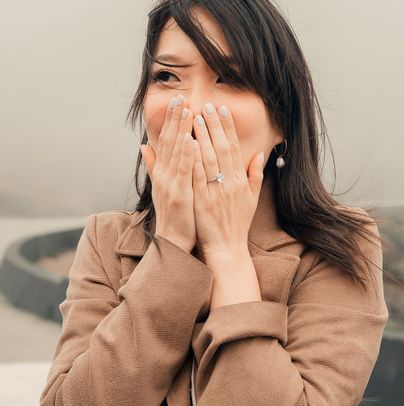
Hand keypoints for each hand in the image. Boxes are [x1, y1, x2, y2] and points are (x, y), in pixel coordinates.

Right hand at [141, 95, 195, 253]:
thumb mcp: (162, 188)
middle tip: (180, 97)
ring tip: (187, 110)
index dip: (171, 121)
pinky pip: (185, 172)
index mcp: (163, 172)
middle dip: (175, 119)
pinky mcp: (180, 195)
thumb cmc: (174, 215)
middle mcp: (165, 175)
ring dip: (181, 131)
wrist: (173, 241)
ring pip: (177, 153)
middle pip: (170, 142)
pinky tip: (192, 140)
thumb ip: (154, 166)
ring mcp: (171, 184)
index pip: (167, 142)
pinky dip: (187, 155)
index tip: (177, 102)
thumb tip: (144, 145)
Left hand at [191, 102, 265, 259]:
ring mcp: (216, 191)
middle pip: (221, 148)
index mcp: (241, 181)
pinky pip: (197, 175)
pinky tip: (187, 143)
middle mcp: (230, 183)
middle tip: (207, 105)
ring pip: (209, 158)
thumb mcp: (252, 199)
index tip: (222, 111)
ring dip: (202, 136)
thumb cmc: (238, 223)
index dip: (228, 128)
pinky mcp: (202, 200)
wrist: (228, 247)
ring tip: (195, 117)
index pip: (234, 148)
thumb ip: (255, 175)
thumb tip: (259, 155)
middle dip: (214, 125)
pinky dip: (192, 158)